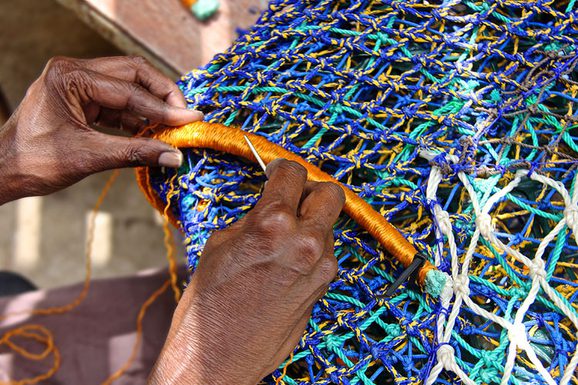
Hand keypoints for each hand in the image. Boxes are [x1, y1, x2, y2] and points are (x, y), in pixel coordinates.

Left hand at [0, 56, 201, 204]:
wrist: (3, 171)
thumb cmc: (34, 162)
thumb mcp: (88, 156)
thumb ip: (135, 152)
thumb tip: (174, 156)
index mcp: (70, 76)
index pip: (129, 89)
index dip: (164, 108)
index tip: (191, 119)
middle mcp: (74, 71)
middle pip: (133, 73)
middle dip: (162, 95)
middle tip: (186, 115)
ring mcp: (78, 83)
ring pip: (128, 86)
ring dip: (151, 105)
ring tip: (174, 124)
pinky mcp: (81, 99)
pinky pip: (117, 102)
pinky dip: (137, 115)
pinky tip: (153, 131)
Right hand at [149, 159, 345, 384]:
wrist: (216, 357)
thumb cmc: (209, 303)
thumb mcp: (221, 244)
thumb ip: (254, 217)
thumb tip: (270, 202)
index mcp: (274, 224)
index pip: (294, 173)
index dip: (281, 167)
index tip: (276, 171)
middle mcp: (306, 243)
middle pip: (330, 195)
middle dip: (311, 190)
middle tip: (291, 197)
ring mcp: (320, 268)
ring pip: (329, 226)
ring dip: (312, 223)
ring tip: (284, 235)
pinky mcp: (323, 289)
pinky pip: (325, 255)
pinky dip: (312, 249)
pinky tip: (287, 260)